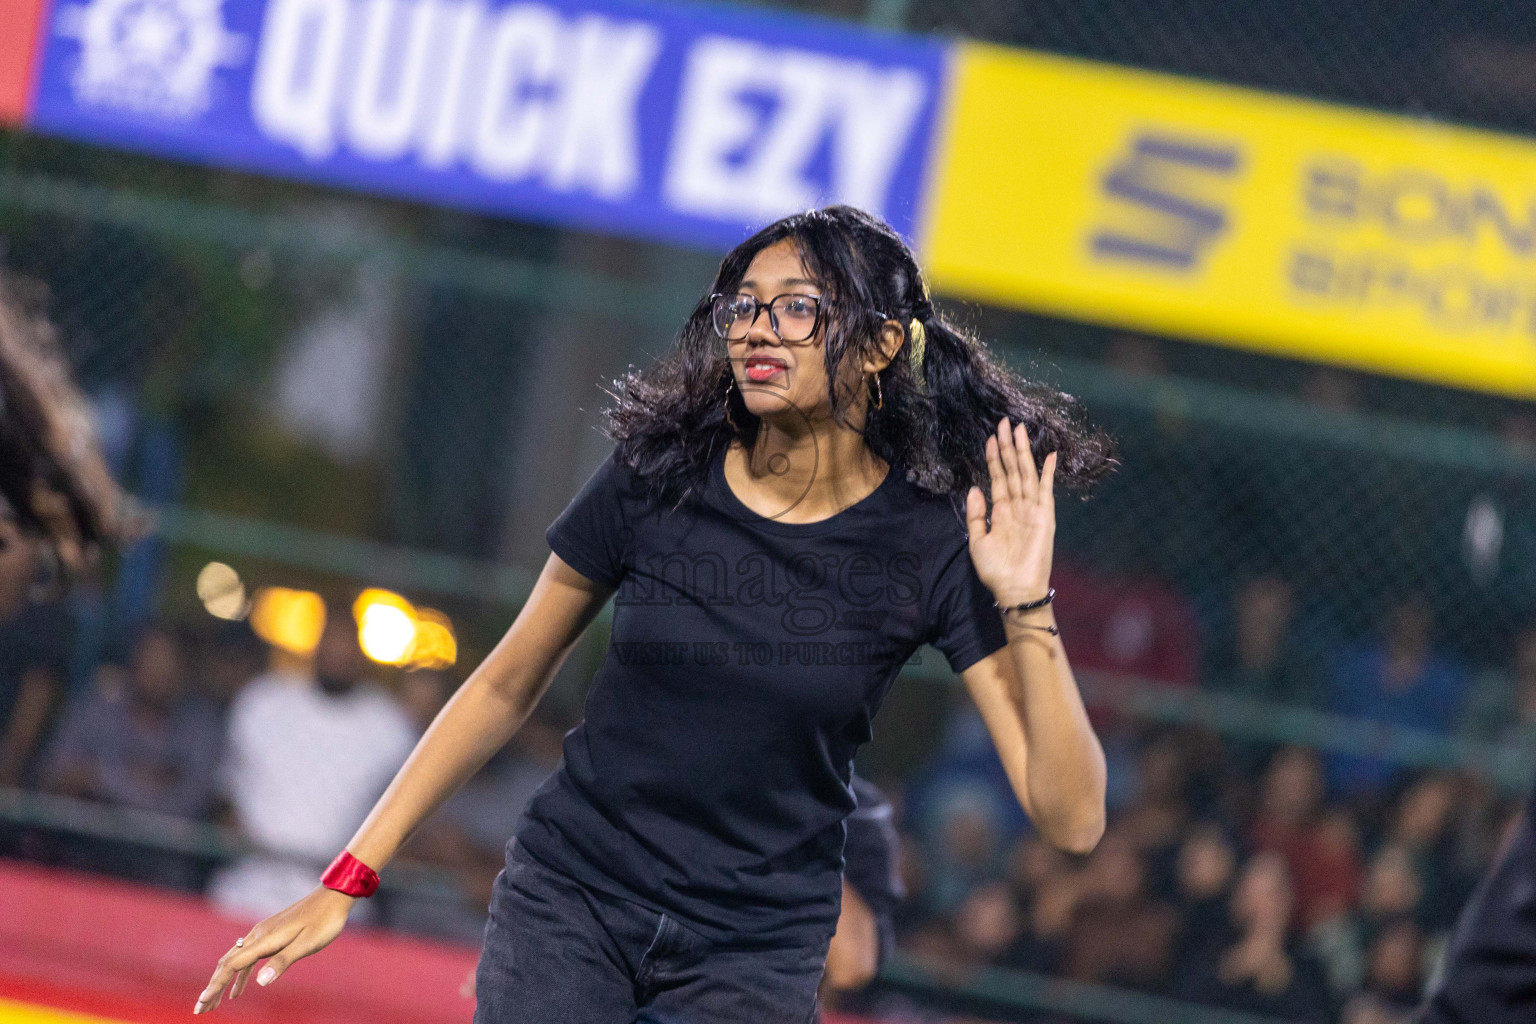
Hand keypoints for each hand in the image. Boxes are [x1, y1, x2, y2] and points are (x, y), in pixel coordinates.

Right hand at [193, 885, 354, 1013]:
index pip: (232, 965)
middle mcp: (258, 934)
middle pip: (227, 963)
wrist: (333, 897)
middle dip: (213, 987)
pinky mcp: (271, 933)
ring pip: (235, 960)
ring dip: (223, 982)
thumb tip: (260, 982)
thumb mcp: (307, 944)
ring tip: (214, 1004)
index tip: (201, 1002)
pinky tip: (239, 990)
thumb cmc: (324, 921)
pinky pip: (248, 957)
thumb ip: (283, 961)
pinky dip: (240, 975)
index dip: (215, 985)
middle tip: (200, 1009)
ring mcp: (263, 933)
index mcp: (265, 939)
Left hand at [966, 417, 1057, 606]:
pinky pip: (1046, 490)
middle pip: (1012, 470)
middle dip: (1007, 447)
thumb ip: (975, 515)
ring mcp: (1032, 509)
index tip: (990, 438)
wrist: (1015, 590)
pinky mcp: (1044, 516)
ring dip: (1023, 452)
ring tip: (1019, 429)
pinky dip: (1048, 473)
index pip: (998, 478)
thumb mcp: (977, 541)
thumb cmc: (996, 570)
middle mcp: (1017, 506)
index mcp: (1001, 512)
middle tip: (1004, 422)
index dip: (993, 458)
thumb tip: (975, 488)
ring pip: (1026, 474)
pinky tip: (1049, 455)